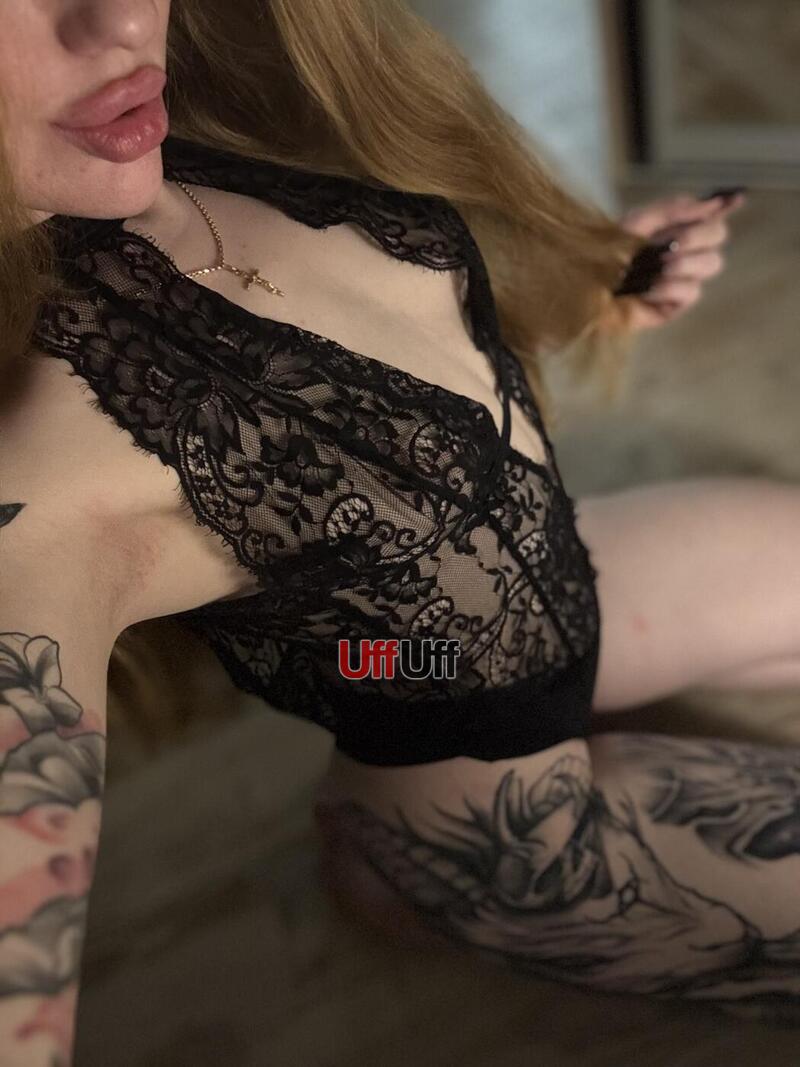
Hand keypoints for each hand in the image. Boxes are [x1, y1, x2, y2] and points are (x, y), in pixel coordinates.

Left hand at [616, 189, 746, 331]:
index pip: (712, 216)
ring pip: (711, 264)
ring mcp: (680, 280)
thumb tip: (710, 203)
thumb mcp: (636, 223)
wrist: (583, 286)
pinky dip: (672, 286)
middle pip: (718, 238)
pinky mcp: (673, 306)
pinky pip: (692, 291)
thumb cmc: (604, 254)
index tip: (726, 202)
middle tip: (673, 243)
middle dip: (699, 236)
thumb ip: (672, 209)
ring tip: (658, 267)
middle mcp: (683, 253)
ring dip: (685, 262)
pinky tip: (650, 288)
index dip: (721, 209)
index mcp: (676, 230)